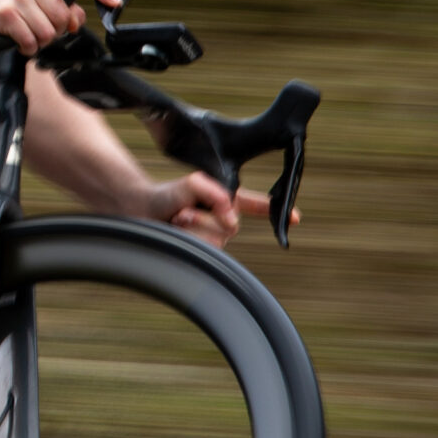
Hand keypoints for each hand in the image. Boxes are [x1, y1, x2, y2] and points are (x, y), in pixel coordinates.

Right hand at [0, 0, 120, 54]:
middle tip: (39, 27)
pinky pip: (30, 40)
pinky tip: (19, 41)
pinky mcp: (5, 13)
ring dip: (39, 41)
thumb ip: (62, 6)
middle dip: (55, 30)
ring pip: (48, 32)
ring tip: (27, 33)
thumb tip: (78, 20)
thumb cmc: (8, 1)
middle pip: (63, 17)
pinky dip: (27, 47)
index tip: (115, 1)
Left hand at [145, 174, 300, 248]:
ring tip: (177, 219)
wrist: (142, 213)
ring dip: (194, 228)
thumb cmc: (167, 196)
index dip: (277, 211)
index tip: (295, 217)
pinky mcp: (202, 254)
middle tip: (184, 210)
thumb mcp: (191, 184)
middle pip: (231, 226)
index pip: (255, 205)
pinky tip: (177, 232)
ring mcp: (213, 238)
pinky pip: (205, 250)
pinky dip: (189, 239)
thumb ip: (213, 192)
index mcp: (226, 201)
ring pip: (216, 239)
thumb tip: (232, 218)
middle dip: (207, 217)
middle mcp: (223, 221)